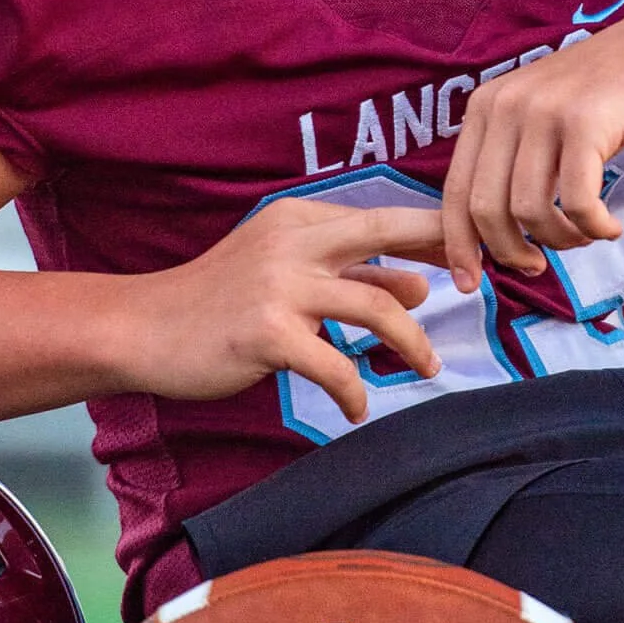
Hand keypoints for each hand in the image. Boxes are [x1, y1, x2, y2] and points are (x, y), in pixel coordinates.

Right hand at [105, 200, 447, 423]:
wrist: (144, 329)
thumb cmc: (217, 302)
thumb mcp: (284, 272)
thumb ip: (349, 274)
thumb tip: (421, 286)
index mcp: (298, 218)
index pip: (381, 217)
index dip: (434, 231)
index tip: (476, 252)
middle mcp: (291, 241)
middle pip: (385, 232)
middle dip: (442, 251)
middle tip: (479, 282)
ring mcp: (278, 285)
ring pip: (372, 305)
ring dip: (410, 341)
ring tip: (427, 367)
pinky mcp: (266, 332)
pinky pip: (333, 364)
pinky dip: (354, 389)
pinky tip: (359, 406)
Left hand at [441, 15, 623, 288]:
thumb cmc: (611, 92)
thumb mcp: (544, 115)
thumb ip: (514, 160)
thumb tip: (492, 234)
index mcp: (486, 106)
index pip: (455, 191)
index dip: (459, 245)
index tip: (470, 283)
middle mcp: (506, 105)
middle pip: (486, 209)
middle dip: (508, 252)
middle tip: (538, 265)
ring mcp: (544, 112)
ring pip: (530, 212)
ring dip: (559, 239)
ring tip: (585, 235)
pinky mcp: (585, 123)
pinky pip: (577, 203)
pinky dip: (593, 227)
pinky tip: (611, 225)